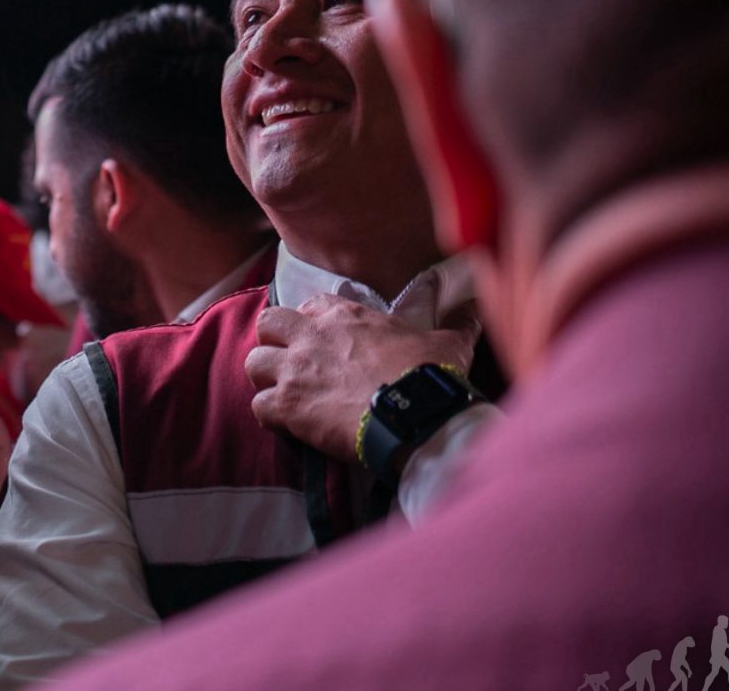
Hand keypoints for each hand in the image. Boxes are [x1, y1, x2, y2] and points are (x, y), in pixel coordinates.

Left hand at [245, 295, 476, 463]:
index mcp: (344, 315)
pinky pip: (258, 407)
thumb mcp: (447, 342)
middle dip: (274, 341)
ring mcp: (294, 370)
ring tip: (284, 392)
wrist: (416, 414)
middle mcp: (311, 335)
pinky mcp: (287, 406)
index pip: (309, 305)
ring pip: (253, 363)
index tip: (322, 340)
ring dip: (265, 378)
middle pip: (268, 324)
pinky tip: (288, 424)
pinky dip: (269, 416)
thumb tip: (475, 311)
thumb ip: (455, 324)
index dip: (311, 323)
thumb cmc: (429, 374)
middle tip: (291, 362)